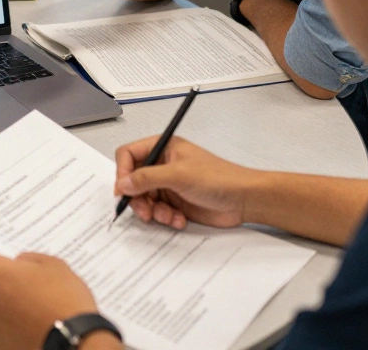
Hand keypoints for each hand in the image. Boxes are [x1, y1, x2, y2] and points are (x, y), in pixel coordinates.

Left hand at [0, 249, 113, 349]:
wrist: (73, 341)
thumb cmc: (65, 304)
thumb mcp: (55, 265)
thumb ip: (31, 258)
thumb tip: (21, 262)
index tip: (5, 260)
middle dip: (5, 283)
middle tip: (29, 287)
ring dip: (7, 305)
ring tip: (33, 310)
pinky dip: (10, 326)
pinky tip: (30, 326)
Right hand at [114, 136, 256, 229]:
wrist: (244, 200)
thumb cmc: (218, 178)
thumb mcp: (179, 175)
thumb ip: (147, 178)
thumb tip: (123, 184)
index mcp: (162, 148)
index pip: (128, 155)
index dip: (123, 172)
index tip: (123, 190)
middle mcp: (162, 165)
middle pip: (133, 181)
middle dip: (138, 198)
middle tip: (145, 211)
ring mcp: (168, 184)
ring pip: (144, 199)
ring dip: (153, 211)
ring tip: (168, 216)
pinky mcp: (175, 202)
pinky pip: (158, 211)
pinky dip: (165, 218)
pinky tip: (179, 219)